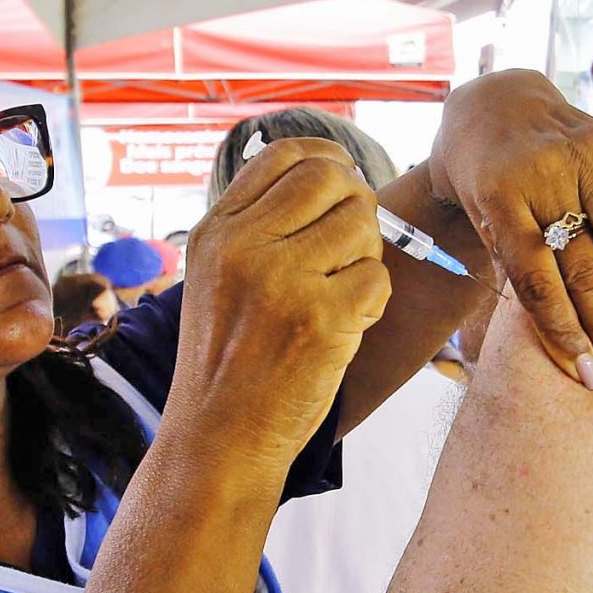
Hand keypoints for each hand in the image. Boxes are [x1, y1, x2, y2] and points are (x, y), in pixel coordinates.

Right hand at [173, 138, 388, 462]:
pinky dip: (372, 305)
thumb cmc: (229, 362)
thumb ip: (261, 228)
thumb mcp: (219, 278)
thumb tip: (333, 178)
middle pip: (333, 179)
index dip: (328, 160)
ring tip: (338, 298)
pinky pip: (376, 280)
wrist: (218, 438)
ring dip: (365, 260)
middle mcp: (244, 246)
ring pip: (362, 226)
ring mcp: (282, 280)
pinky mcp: (320, 319)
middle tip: (351, 249)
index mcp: (216, 231)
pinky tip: (342, 330)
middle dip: (358, 207)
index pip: (284, 155)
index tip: (342, 184)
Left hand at [429, 70, 592, 389]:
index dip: (564, 332)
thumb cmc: (485, 181)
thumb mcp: (480, 222)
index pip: (538, 282)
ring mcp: (576, 154)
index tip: (588, 374)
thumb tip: (566, 337)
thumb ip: (517, 265)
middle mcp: (539, 177)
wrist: (489, 107)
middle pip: (583, 267)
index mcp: (498, 201)